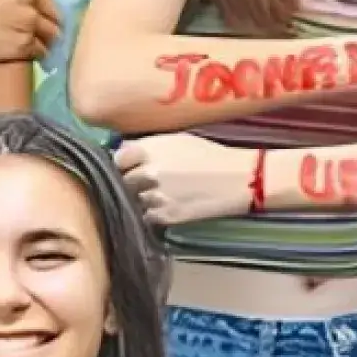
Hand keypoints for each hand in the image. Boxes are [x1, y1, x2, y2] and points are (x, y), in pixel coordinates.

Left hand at [114, 132, 255, 226]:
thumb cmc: (208, 156)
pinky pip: (147, 216)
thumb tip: (123, 151)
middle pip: (123, 181)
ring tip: (161, 194)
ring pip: (133, 201)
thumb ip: (148, 145)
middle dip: (131, 182)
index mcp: (150, 149)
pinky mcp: (166, 216)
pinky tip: (167, 205)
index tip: (129, 166)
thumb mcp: (177, 140)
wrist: (237, 179)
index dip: (123, 163)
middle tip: (143, 182)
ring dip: (141, 199)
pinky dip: (153, 213)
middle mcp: (149, 173)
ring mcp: (156, 197)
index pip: (118, 158)